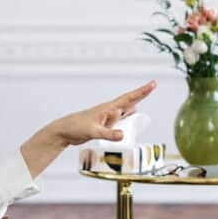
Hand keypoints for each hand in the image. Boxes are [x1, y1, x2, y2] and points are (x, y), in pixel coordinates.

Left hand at [20, 81, 156, 179]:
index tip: (152, 84)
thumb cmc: (76, 127)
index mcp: (108, 108)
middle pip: (129, 101)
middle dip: (141, 94)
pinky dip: (126, 121)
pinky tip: (131, 122)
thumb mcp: (93, 132)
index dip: (141, 91)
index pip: (128, 98)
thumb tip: (123, 134)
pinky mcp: (104, 125)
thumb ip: (108, 133)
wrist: (64, 131)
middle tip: (153, 86)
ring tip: (145, 98)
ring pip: (125, 111)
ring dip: (134, 108)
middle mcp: (109, 111)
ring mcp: (107, 118)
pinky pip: (120, 121)